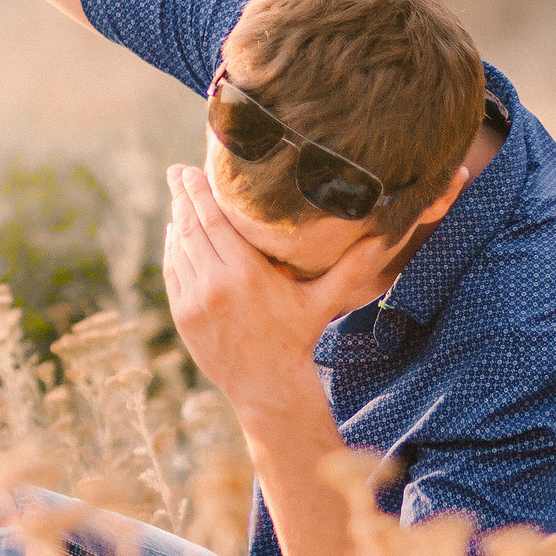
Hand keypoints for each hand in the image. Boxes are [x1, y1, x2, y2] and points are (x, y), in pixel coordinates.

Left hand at [161, 166, 392, 418]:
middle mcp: (216, 284)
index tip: (191, 170)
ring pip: (179, 249)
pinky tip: (175, 233)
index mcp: (248, 273)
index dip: (200, 192)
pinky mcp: (184, 315)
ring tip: (178, 198)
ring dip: (177, 220)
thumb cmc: (298, 338)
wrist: (267, 386)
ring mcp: (196, 300)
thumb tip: (383, 239)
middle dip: (183, 197)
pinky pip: (173, 272)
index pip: (216, 220)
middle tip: (176, 172)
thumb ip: (350, 268)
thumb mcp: (323, 301)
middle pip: (192, 227)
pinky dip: (172, 250)